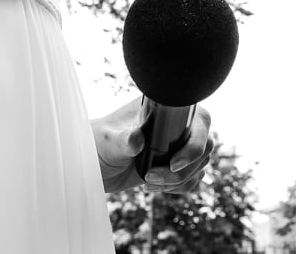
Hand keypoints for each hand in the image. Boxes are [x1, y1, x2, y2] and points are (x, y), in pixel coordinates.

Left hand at [94, 96, 215, 193]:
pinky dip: (180, 187)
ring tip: (148, 183)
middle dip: (184, 168)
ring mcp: (178, 144)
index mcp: (166, 108)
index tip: (173, 164)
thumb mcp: (107, 141)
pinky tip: (157, 187)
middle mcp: (177, 124)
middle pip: (204, 145)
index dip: (195, 143)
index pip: (200, 120)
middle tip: (151, 177)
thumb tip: (137, 139)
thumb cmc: (96, 143)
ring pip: (200, 164)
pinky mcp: (176, 164)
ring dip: (179, 180)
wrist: (91, 164)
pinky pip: (194, 178)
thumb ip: (122, 140)